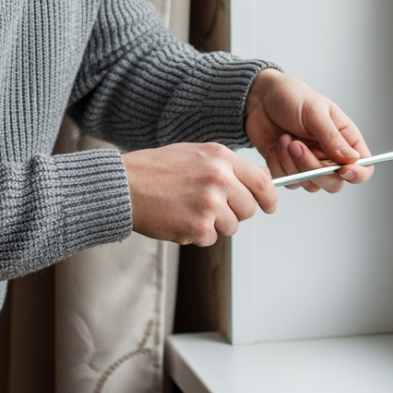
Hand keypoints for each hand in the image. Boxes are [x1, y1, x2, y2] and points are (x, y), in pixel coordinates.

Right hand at [123, 143, 276, 245]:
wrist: (124, 186)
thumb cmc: (155, 169)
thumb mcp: (197, 154)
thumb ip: (230, 166)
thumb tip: (263, 177)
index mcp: (220, 158)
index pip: (262, 181)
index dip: (269, 197)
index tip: (268, 205)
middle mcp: (219, 179)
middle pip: (248, 208)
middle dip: (234, 212)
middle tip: (211, 207)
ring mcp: (209, 204)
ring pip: (231, 227)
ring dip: (214, 225)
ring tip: (189, 209)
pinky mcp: (197, 227)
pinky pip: (211, 238)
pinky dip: (197, 234)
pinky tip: (179, 218)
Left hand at [243, 68, 372, 192]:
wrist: (259, 98)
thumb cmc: (291, 97)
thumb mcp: (314, 111)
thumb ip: (332, 137)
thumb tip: (352, 159)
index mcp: (344, 138)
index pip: (363, 166)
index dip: (357, 173)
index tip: (343, 170)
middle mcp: (329, 155)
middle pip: (334, 182)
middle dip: (313, 168)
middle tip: (296, 146)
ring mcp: (309, 164)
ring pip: (309, 184)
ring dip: (293, 164)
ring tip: (285, 139)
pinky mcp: (289, 168)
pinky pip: (289, 181)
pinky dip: (280, 165)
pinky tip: (277, 145)